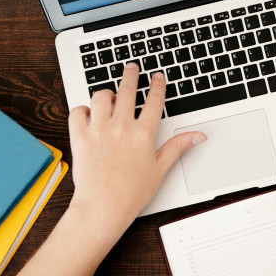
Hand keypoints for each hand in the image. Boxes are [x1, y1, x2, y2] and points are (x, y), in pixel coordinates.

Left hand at [67, 63, 204, 232]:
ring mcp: (98, 130)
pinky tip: (88, 114)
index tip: (157, 76)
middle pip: (127, 90)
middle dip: (131, 75)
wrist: (103, 208)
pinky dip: (82, 109)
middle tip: (132, 67)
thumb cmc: (131, 193)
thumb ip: (178, 147)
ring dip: (106, 93)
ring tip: (110, 97)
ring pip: (101, 96)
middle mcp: (121, 127)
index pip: (154, 101)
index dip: (158, 85)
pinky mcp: (80, 137)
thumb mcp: (160, 169)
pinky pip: (77, 111)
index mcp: (143, 134)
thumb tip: (198, 136)